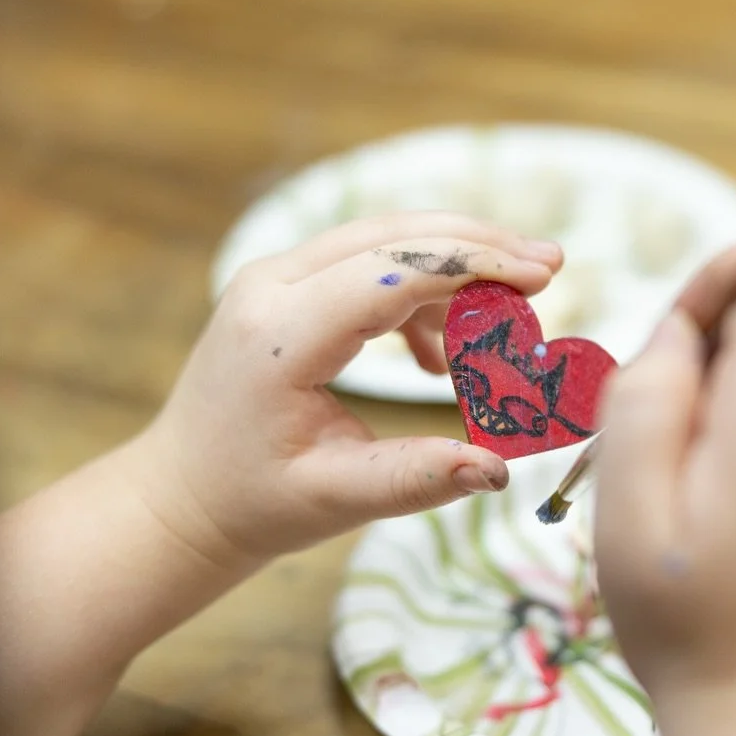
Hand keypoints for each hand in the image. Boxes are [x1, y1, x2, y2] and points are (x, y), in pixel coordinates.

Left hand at [129, 211, 563, 565]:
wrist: (184, 494)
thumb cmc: (253, 501)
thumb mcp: (335, 498)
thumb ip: (416, 479)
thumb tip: (497, 470)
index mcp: (279, 335)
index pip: (388, 273)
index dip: (471, 267)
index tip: (541, 278)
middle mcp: (272, 285)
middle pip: (391, 234)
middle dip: (478, 246)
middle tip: (550, 268)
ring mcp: (276, 277)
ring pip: (385, 239)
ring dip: (455, 266)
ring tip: (507, 322)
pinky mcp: (289, 284)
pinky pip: (370, 262)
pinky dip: (422, 291)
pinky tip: (440, 356)